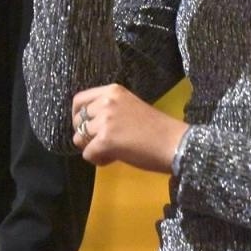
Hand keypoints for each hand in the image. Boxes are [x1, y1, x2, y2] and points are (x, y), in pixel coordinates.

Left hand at [70, 83, 188, 173]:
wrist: (173, 143)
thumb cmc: (157, 128)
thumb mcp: (130, 107)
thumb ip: (109, 110)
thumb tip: (88, 126)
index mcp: (113, 91)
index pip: (79, 100)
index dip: (77, 116)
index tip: (84, 127)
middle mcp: (106, 102)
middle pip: (78, 121)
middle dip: (85, 135)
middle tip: (102, 144)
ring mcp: (105, 120)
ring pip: (80, 138)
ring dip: (92, 148)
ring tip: (110, 152)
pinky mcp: (105, 140)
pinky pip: (88, 154)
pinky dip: (98, 160)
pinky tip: (113, 159)